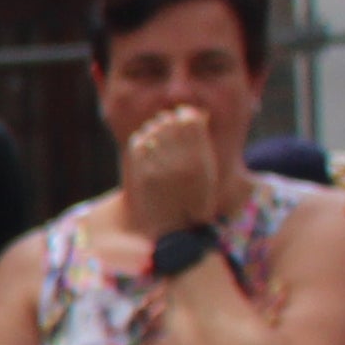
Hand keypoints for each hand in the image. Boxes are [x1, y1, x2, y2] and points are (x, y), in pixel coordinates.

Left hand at [115, 108, 228, 243]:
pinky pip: (139, 142)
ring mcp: (157, 163)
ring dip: (155, 130)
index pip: (188, 118)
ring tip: (159, 140)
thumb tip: (195, 114)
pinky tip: (148, 148)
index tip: (184, 117)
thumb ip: (199, 144)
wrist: (172, 229)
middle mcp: (179, 158)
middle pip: (169, 121)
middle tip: (169, 127)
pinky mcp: (139, 170)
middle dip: (169, 121)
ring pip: (152, 129)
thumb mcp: (205, 171)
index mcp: (199, 157)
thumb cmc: (193, 200)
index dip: (185, 115)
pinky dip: (143, 140)